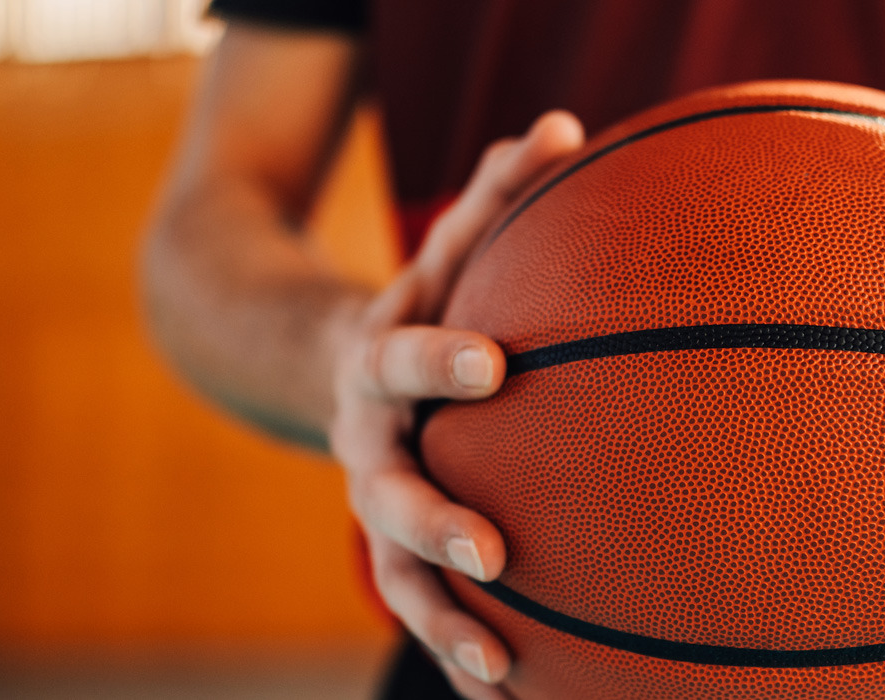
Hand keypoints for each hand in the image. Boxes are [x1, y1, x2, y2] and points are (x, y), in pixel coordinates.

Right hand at [329, 111, 584, 698]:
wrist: (322, 365)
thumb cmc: (423, 300)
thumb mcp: (447, 247)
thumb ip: (498, 193)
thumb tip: (563, 128)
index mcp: (378, 363)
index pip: (403, 356)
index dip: (440, 360)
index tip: (495, 363)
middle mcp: (366, 444)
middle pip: (386, 490)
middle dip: (433, 524)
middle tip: (492, 552)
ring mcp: (373, 506)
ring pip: (395, 573)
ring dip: (444, 623)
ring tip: (499, 666)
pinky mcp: (394, 552)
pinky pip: (426, 612)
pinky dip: (461, 654)